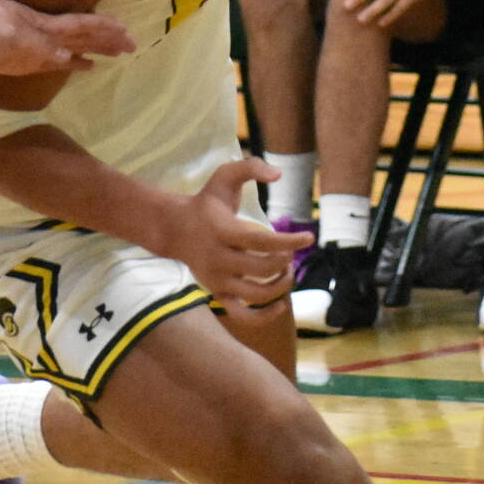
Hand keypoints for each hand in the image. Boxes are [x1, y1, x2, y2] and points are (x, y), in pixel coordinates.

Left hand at [0, 0, 131, 74]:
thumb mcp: (8, 35)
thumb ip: (37, 46)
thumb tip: (68, 55)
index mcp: (45, 25)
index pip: (82, 27)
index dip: (105, 30)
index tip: (127, 33)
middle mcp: (47, 34)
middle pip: (85, 36)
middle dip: (109, 39)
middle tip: (133, 44)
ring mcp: (38, 45)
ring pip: (76, 46)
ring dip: (98, 49)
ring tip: (118, 53)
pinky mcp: (27, 57)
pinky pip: (59, 60)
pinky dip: (75, 62)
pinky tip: (85, 64)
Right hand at [165, 159, 309, 304]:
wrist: (174, 229)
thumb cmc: (207, 201)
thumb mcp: (224, 175)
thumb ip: (251, 166)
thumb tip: (278, 174)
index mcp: (222, 230)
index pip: (262, 241)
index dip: (289, 241)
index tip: (309, 237)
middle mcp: (218, 258)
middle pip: (262, 268)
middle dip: (285, 261)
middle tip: (292, 251)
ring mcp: (216, 279)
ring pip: (255, 294)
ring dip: (280, 285)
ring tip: (287, 271)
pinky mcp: (216, 293)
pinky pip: (241, 315)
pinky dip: (263, 316)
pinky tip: (280, 306)